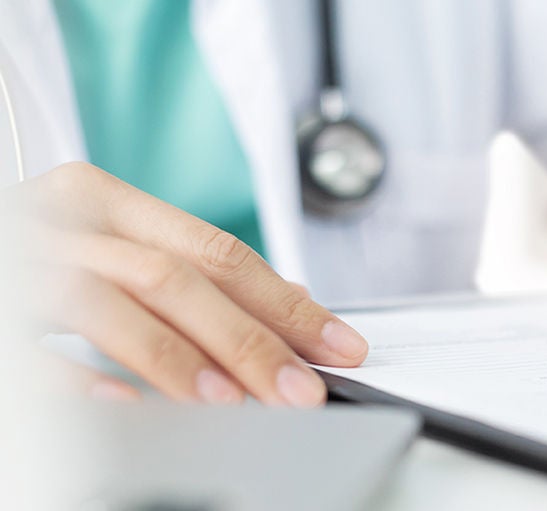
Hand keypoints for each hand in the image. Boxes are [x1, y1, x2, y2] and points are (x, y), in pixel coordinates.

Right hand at [4, 162, 367, 405]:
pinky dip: (79, 378)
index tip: (339, 347)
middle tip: (299, 390)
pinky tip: (126, 407)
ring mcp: (18, 259)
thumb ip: (186, 275)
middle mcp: (65, 221)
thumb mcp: (107, 248)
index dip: (285, 302)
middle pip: (177, 277)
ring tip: (232, 402)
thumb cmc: (31, 255)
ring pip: (114, 301)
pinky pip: (30, 346)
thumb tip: (291, 312)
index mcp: (104, 201)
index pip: (217, 251)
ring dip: (180, 356)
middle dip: (249, 339)